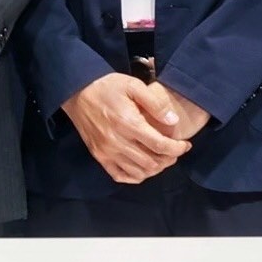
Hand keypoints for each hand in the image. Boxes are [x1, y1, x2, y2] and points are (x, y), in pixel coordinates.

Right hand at [63, 74, 192, 182]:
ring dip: (155, 169)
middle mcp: (117, 142)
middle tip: (174, 150)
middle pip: (152, 162)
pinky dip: (136, 176)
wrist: (76, 92)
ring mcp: (107, 152)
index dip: (177, 148)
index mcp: (128, 123)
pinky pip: (121, 176)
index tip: (185, 145)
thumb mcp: (133, 85)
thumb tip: (173, 122)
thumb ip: (155, 103)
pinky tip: (143, 167)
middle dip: (169, 159)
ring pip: (139, 172)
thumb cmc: (107, 87)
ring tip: (162, 158)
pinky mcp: (99, 156)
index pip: (160, 145)